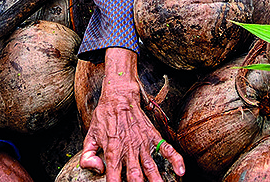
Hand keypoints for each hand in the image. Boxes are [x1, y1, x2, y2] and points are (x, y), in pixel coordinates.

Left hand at [79, 48, 184, 181]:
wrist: (119, 96)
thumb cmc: (104, 117)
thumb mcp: (90, 136)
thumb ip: (88, 156)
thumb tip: (98, 170)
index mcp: (113, 151)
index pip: (113, 178)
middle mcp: (129, 150)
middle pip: (135, 176)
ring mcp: (143, 143)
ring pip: (151, 167)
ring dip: (157, 180)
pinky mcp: (153, 136)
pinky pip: (166, 149)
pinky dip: (176, 160)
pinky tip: (181, 171)